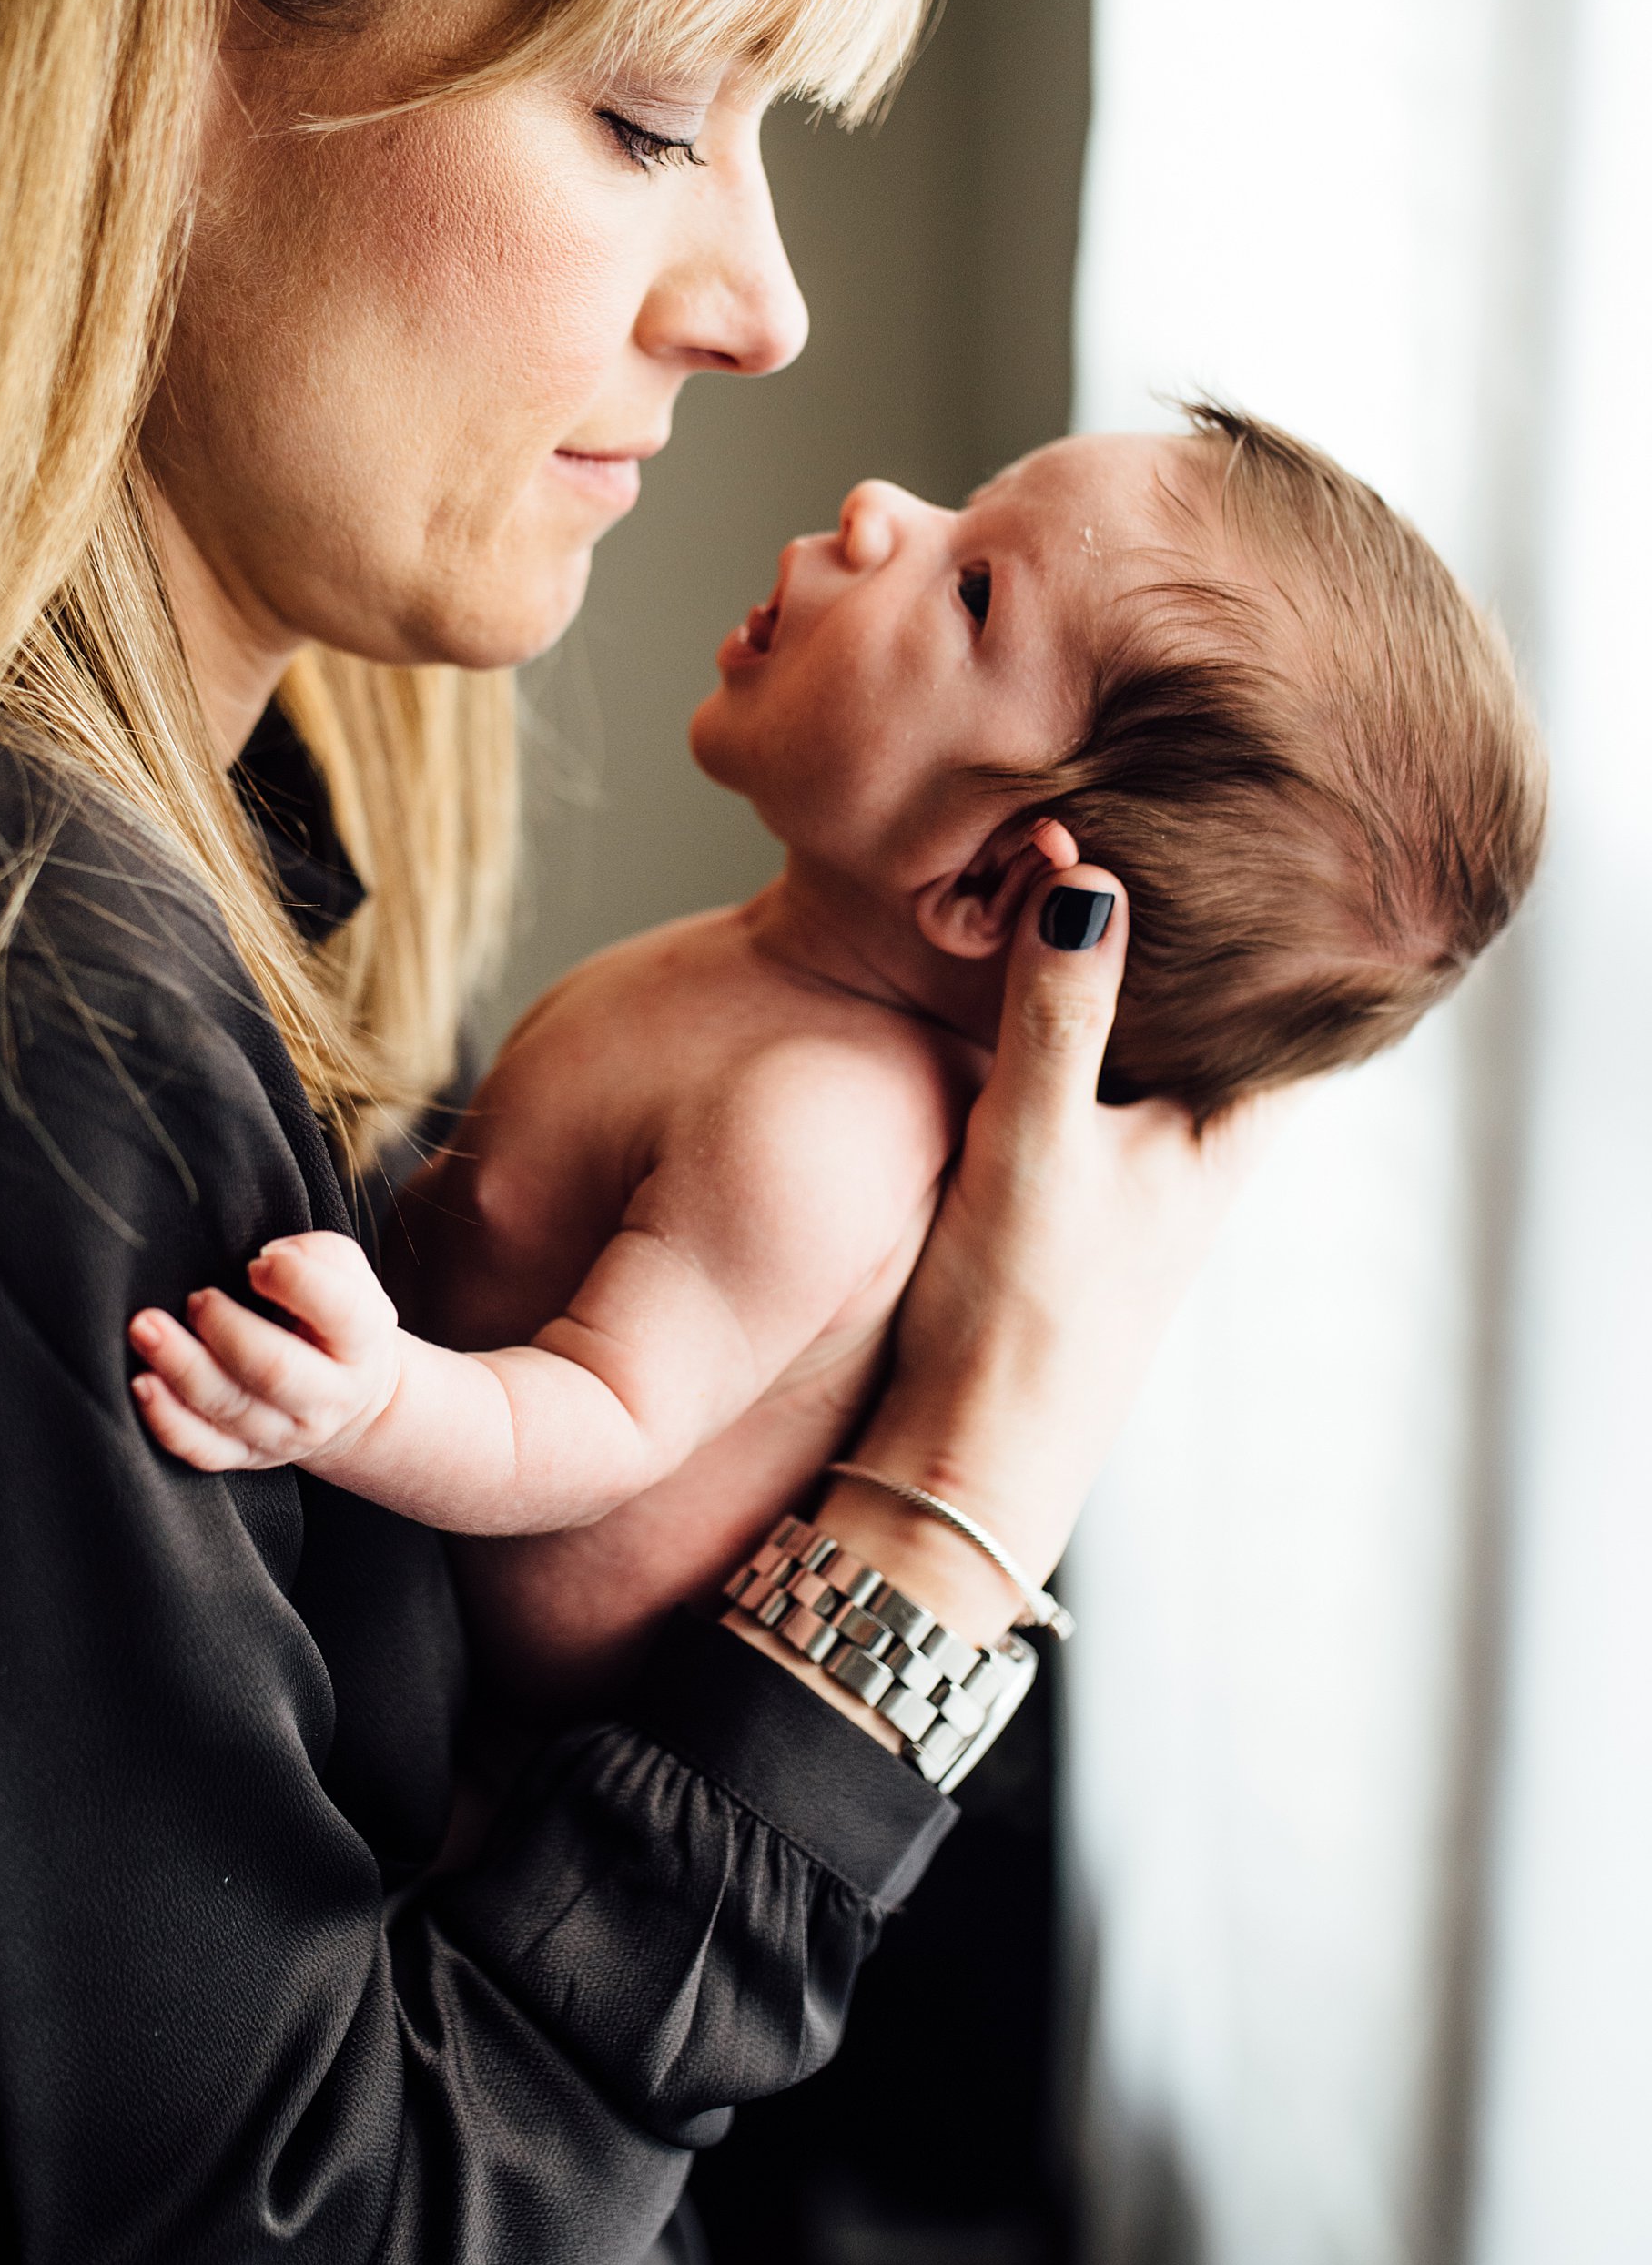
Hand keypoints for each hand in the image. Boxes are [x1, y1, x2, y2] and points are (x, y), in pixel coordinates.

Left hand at [129, 1231, 401, 1474]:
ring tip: (146, 1330)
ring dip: (182, 1367)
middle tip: (196, 1299)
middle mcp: (327, 1396)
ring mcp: (285, 1433)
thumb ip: (318, 1254)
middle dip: (225, 1331)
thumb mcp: (350, 1276)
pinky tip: (143, 1384)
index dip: (296, 1281)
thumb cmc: (337, 1319)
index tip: (257, 1264)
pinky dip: (168, 1420)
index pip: (339, 1312)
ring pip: (230, 1408)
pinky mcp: (246, 1455)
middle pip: (274, 1370)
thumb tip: (268, 1259)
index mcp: (361, 1341)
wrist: (351, 1400)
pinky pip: (204, 1449)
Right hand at [816, 851, 1287, 1640]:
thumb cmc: (1021, 1317)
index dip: (1294, 911)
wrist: (962, 1454)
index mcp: (1227, 1130)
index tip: (1261, 821)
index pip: (1301, 996)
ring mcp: (1133, 1167)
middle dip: (1194, 916)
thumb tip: (1087, 876)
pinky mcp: (1066, 1184)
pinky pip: (1086, 1062)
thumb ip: (1060, 1007)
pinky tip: (1017, 961)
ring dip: (1122, 959)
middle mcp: (1195, 1144)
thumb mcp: (1036, 1140)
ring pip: (1148, 1032)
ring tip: (1081, 853)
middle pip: (1220, 1002)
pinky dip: (1069, 1004)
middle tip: (1156, 809)